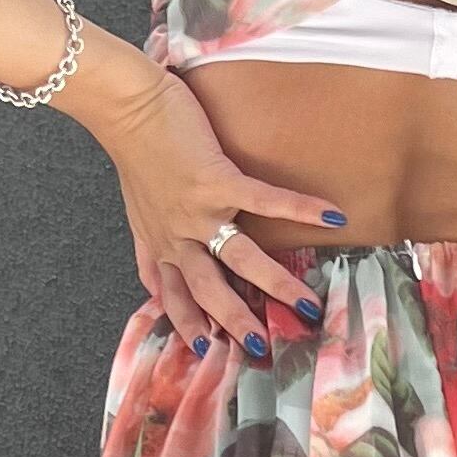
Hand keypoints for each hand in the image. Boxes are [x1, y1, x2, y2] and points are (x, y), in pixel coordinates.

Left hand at [77, 46, 353, 350]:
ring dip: (276, 285)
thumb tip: (152, 287)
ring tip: (308, 305)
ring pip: (240, 260)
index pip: (176, 296)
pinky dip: (300, 209)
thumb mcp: (136, 213)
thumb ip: (149, 252)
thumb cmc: (133, 150)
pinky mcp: (216, 179)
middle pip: (209, 290)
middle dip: (237, 322)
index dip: (190, 326)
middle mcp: (179, 236)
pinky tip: (331, 218)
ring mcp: (198, 210)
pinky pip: (264, 201)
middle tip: (265, 349)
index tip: (209, 352)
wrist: (125, 104)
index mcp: (162, 244)